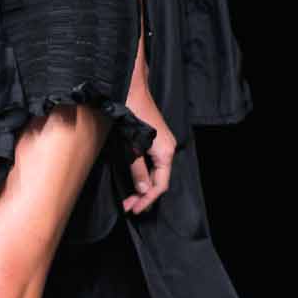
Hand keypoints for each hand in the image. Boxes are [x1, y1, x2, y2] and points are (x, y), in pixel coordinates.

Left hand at [121, 78, 176, 216]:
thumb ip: (138, 169)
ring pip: (157, 173)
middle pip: (160, 180)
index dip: (147, 199)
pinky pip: (154, 163)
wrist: (131, 88)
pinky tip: (135, 180)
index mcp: (165, 152)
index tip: (134, 209)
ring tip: (130, 198)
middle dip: (144, 196)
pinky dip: (145, 174)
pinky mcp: (156, 139)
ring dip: (144, 186)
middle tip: (129, 207)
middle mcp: (168, 148)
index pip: (161, 185)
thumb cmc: (131, 113)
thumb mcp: (131, 145)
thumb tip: (143, 190)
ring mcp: (163, 143)